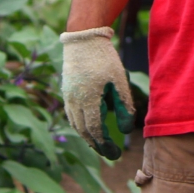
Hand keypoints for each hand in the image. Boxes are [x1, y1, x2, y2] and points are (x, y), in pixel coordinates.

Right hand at [59, 26, 135, 159]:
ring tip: (100, 143)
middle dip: (97, 144)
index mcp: (87, 100)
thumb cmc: (104, 58)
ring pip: (76, 124)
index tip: (115, 154)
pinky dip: (81, 124)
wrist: (83, 39)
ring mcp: (68, 96)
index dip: (105, 144)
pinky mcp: (67, 91)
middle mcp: (74, 101)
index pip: (95, 130)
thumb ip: (124, 105)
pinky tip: (90, 125)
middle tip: (110, 153)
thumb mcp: (119, 80)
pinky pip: (72, 114)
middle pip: (84, 131)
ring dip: (88, 136)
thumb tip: (126, 131)